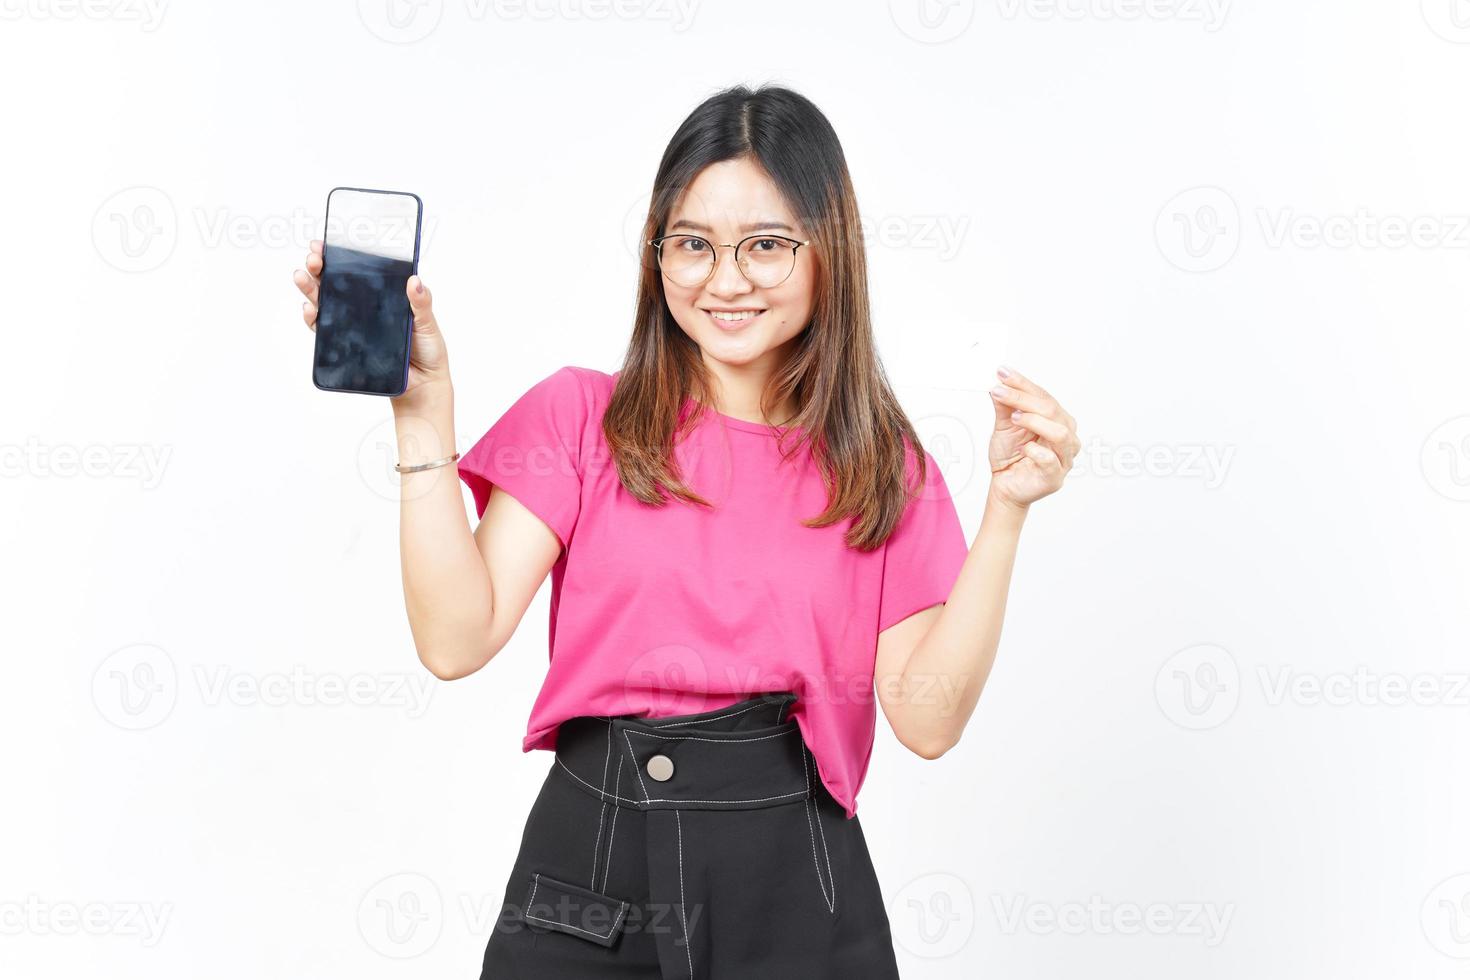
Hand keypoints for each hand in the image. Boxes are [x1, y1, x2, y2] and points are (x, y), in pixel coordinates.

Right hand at [292, 239, 451, 407]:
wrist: (423, 385)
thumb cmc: (428, 350)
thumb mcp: (428, 322)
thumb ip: (422, 303)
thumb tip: (415, 281)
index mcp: (382, 294)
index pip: (358, 270)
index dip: (339, 255)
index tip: (326, 243)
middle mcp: (364, 306)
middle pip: (335, 282)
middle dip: (319, 267)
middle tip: (313, 258)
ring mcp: (354, 324)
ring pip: (325, 302)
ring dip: (310, 288)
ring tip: (302, 276)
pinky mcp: (347, 344)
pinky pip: (325, 330)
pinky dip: (314, 319)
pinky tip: (310, 309)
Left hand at [985, 366, 1078, 510]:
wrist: (1005, 485)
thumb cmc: (1010, 455)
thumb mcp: (1004, 425)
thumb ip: (1005, 406)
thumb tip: (1000, 383)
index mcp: (1058, 419)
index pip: (1043, 396)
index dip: (1023, 383)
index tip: (1002, 373)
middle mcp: (1066, 435)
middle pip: (1051, 410)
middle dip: (1023, 398)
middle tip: (1000, 392)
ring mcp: (1064, 457)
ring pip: (1059, 433)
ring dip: (1034, 421)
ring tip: (1014, 418)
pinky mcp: (1055, 477)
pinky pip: (1050, 460)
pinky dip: (1034, 451)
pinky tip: (1023, 448)